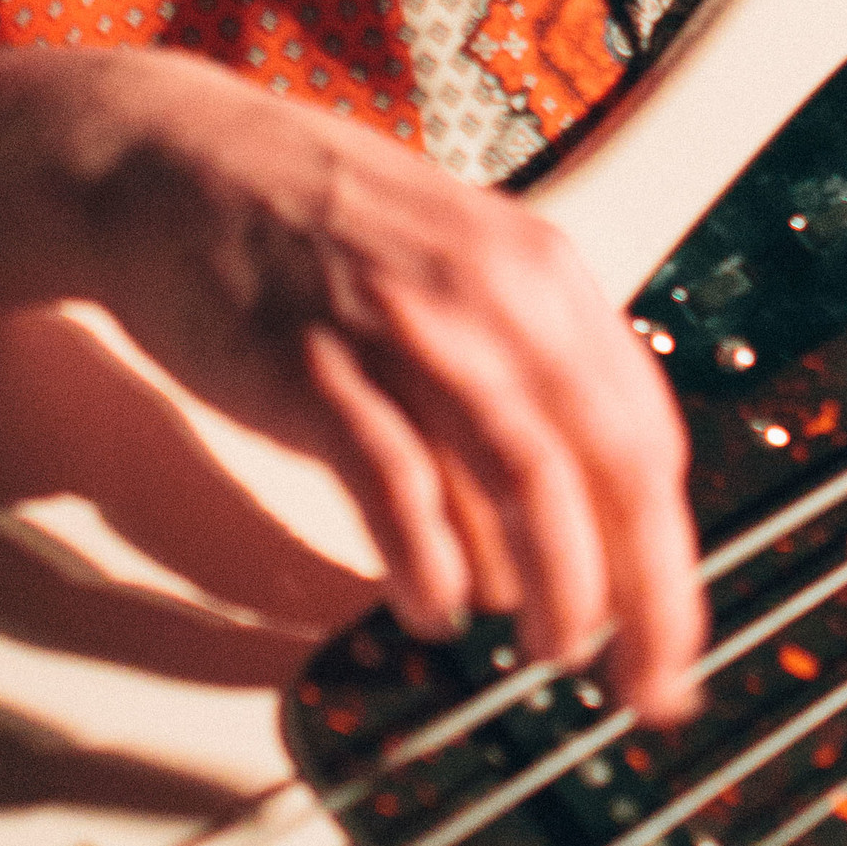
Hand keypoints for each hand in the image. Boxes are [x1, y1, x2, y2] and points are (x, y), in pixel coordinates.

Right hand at [55, 52, 704, 719]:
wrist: (174, 162)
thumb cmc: (311, 225)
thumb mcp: (456, 267)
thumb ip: (521, 370)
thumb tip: (573, 509)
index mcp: (540, 273)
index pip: (644, 432)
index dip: (671, 550)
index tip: (672, 631)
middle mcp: (492, 295)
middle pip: (608, 466)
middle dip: (644, 596)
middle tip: (641, 683)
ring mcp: (404, 329)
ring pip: (524, 479)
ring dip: (555, 589)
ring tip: (551, 650)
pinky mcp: (314, 367)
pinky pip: (398, 485)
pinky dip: (429, 560)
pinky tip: (436, 605)